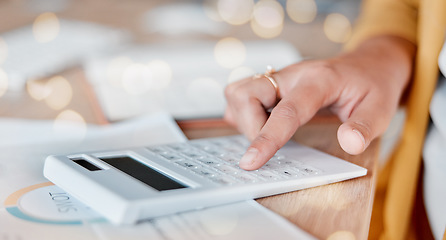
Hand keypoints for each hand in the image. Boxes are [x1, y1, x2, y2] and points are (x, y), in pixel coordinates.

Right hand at [224, 36, 415, 169]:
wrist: (369, 64)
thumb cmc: (373, 86)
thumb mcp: (381, 108)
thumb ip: (364, 127)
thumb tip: (349, 144)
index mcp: (319, 80)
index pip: (286, 111)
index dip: (266, 138)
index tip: (250, 162)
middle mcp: (293, 74)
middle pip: (246, 93)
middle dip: (249, 126)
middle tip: (270, 145)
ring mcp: (280, 77)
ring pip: (238, 91)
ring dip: (244, 119)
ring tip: (267, 133)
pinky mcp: (272, 83)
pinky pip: (242, 94)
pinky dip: (244, 113)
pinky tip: (262, 123)